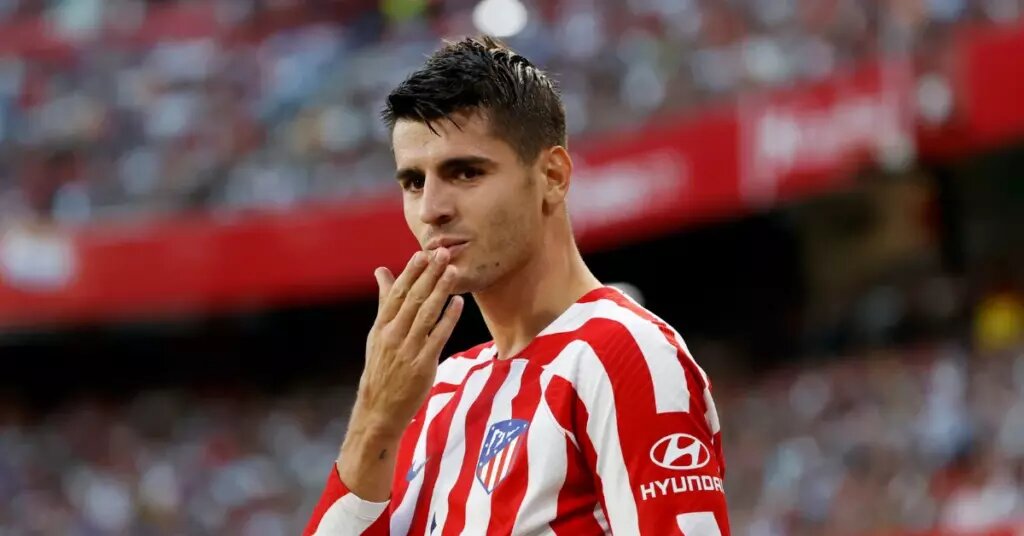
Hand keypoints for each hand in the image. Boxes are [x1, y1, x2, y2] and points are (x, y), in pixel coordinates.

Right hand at [352, 248, 463, 439]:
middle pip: (413, 299)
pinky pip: (437, 337)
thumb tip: (381, 270)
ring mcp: (408, 350)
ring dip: (440, 291)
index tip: (422, 253)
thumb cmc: (381, 367)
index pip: (397, 293)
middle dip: (429, 274)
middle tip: (442, 252)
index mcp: (382, 326)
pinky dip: (448, 319)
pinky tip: (458, 303)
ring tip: (452, 271)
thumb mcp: (377, 333)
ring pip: (426, 314)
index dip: (410, 272)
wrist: (379, 408)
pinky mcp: (422, 365)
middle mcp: (393, 335)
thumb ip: (384, 301)